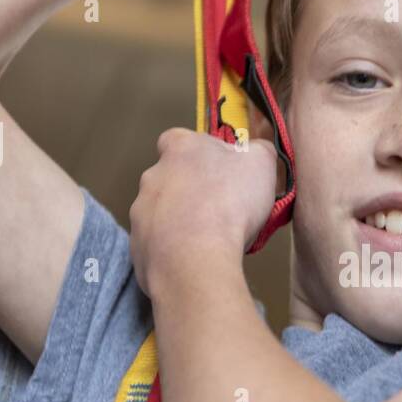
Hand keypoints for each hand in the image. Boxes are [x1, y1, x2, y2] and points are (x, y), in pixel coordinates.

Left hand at [129, 128, 276, 294]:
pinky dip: (175, 250)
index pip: (181, 140)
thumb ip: (259, 150)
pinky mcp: (138, 246)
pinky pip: (158, 244)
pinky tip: (196, 258)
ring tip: (212, 240)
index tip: (222, 172)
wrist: (197, 260)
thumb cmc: (229, 204)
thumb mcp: (262, 164)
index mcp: (180, 148)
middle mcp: (153, 176)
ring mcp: (140, 212)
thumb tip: (258, 150)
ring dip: (183, 222)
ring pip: (164, 213)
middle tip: (222, 210)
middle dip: (193, 192)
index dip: (202, 155)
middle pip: (173, 178)